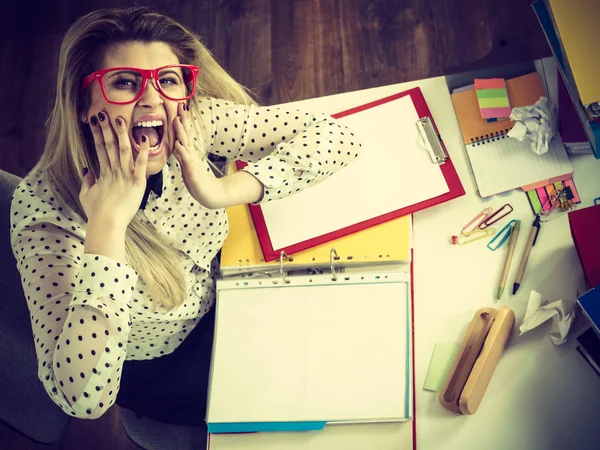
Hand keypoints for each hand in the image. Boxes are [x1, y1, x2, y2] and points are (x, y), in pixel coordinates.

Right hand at [80, 110, 149, 229]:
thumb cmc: (96, 213)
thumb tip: (87, 170)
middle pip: (109, 145)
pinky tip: (145, 138)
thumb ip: (87, 182)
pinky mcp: (137, 182)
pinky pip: (141, 164)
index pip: (99, 148)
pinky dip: (143, 151)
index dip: (97, 133)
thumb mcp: (87, 196)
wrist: (106, 223)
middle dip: (106, 128)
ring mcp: (125, 175)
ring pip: (123, 150)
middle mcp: (113, 171)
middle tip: (103, 112)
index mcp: (103, 173)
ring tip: (120, 118)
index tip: (94, 121)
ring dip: (122, 133)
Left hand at [171, 102, 222, 208]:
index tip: (179, 105)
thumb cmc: (198, 181)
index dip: (181, 120)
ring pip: (185, 144)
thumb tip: (177, 144)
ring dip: (181, 132)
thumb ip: (182, 155)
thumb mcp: (187, 166)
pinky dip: (182, 152)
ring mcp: (192, 162)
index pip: (184, 133)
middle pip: (186, 134)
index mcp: (188, 153)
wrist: (209, 195)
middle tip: (180, 105)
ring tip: (177, 120)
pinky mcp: (192, 172)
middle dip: (182, 119)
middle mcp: (191, 155)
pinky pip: (186, 161)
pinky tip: (178, 144)